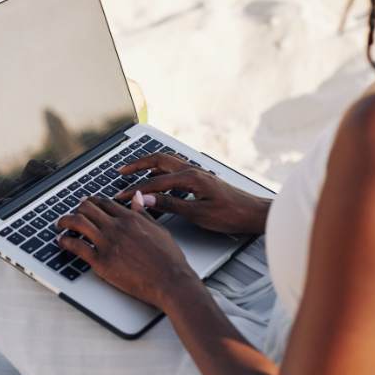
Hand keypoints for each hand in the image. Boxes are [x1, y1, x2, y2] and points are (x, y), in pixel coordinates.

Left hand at [56, 196, 206, 308]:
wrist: (169, 280)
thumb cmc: (168, 259)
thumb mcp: (158, 229)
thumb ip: (144, 213)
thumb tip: (137, 198)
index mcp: (130, 218)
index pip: (104, 203)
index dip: (92, 201)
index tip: (86, 203)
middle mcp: (116, 227)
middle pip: (87, 209)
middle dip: (77, 209)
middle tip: (72, 212)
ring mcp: (107, 243)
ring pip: (77, 223)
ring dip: (65, 221)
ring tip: (60, 224)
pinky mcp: (100, 261)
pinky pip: (76, 246)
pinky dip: (64, 241)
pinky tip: (60, 240)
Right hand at [116, 153, 270, 234]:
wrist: (254, 213)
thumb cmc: (231, 214)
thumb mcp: (198, 214)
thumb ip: (171, 205)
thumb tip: (148, 199)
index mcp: (190, 178)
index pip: (154, 183)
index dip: (135, 190)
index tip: (120, 196)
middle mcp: (192, 171)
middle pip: (158, 160)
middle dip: (137, 164)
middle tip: (120, 170)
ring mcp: (197, 173)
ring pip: (167, 162)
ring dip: (148, 164)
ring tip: (133, 170)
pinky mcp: (200, 178)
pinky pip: (175, 168)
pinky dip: (160, 170)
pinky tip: (157, 177)